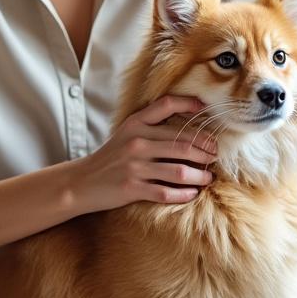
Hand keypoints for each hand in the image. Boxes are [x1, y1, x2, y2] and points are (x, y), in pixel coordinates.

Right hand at [65, 95, 217, 214]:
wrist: (81, 182)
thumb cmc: (111, 157)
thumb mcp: (126, 134)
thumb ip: (151, 127)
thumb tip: (188, 128)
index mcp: (135, 124)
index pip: (166, 105)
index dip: (188, 104)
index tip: (205, 108)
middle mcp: (136, 142)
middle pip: (182, 143)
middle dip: (205, 150)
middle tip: (215, 154)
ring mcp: (134, 166)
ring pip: (178, 170)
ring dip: (199, 175)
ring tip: (209, 177)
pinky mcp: (132, 188)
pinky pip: (166, 192)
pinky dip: (184, 193)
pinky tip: (193, 193)